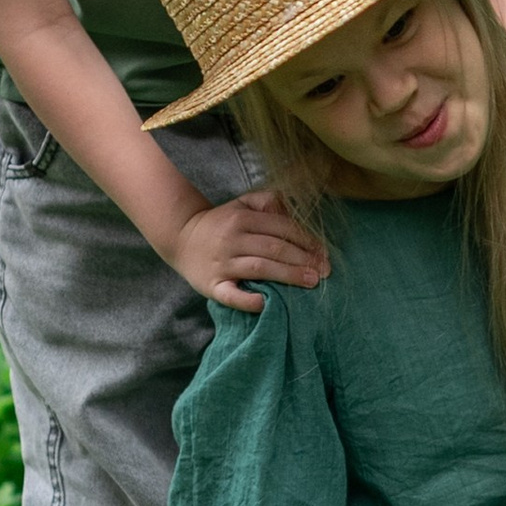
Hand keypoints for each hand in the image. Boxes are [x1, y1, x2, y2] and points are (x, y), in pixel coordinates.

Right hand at [164, 187, 328, 311]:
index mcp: (242, 219)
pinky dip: (248, 300)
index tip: (324, 253)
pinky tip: (266, 303)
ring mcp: (222, 264)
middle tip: (325, 271)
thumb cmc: (221, 223)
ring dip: (288, 275)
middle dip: (303, 259)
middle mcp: (232, 240)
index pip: (281, 228)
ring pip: (259, 268)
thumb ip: (267, 202)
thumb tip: (292, 209)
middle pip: (274, 248)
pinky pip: (231, 295)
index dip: (306, 240)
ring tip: (311, 282)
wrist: (181, 238)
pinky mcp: (212, 285)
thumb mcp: (241, 205)